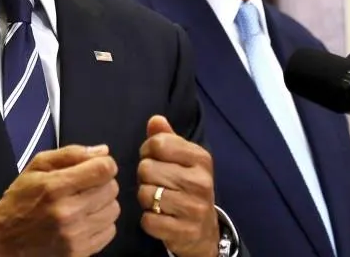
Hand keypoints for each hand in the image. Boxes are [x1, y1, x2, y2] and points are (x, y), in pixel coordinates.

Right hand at [0, 144, 119, 256]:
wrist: (3, 242)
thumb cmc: (20, 200)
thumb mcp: (36, 167)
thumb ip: (70, 154)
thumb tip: (103, 151)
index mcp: (56, 187)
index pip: (103, 169)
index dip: (105, 164)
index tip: (96, 167)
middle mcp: (68, 212)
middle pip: (111, 188)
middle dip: (102, 183)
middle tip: (85, 187)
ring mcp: (75, 236)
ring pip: (114, 210)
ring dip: (103, 204)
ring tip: (85, 204)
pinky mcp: (80, 253)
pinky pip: (109, 231)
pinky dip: (101, 224)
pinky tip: (85, 221)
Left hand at [137, 115, 219, 256]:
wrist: (204, 230)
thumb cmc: (187, 187)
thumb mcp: (182, 159)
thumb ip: (167, 138)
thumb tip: (155, 119)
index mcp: (200, 158)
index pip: (158, 143)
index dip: (147, 151)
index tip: (153, 159)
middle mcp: (201, 181)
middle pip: (147, 168)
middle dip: (145, 177)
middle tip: (156, 183)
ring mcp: (194, 208)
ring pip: (145, 194)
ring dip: (145, 199)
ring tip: (158, 200)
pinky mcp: (184, 231)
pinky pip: (148, 220)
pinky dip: (148, 220)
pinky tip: (160, 217)